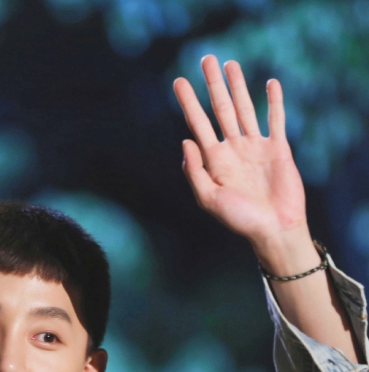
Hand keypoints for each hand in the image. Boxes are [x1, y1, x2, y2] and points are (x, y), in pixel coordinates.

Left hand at [173, 55, 310, 263]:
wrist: (274, 228)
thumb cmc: (239, 219)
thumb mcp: (209, 199)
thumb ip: (195, 171)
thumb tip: (185, 141)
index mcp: (214, 160)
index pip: (198, 124)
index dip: (188, 103)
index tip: (178, 82)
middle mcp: (232, 149)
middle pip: (220, 109)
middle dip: (212, 85)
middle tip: (205, 59)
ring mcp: (255, 147)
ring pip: (244, 108)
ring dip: (238, 86)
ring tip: (229, 64)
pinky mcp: (277, 148)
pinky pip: (275, 119)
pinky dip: (274, 101)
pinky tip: (270, 84)